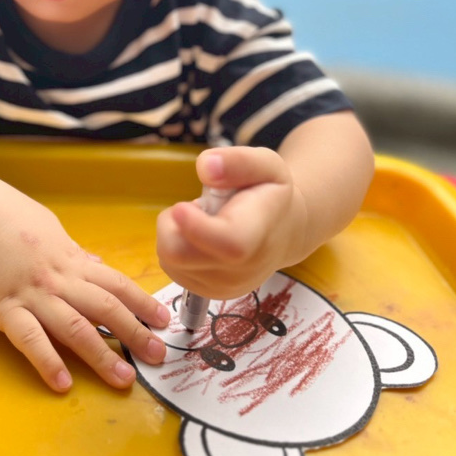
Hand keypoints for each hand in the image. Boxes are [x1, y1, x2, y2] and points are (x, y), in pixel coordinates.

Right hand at [0, 182, 169, 393]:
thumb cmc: (12, 219)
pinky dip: (48, 361)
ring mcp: (34, 296)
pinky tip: (63, 383)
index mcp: (73, 261)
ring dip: (102, 355)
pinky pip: (30, 339)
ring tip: (124, 379)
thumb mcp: (53, 230)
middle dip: (135, 333)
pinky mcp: (6, 309)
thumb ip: (75, 253)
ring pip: (75, 328)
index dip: (142, 303)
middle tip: (157, 356)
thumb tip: (97, 264)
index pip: (116, 284)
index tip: (163, 321)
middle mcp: (60, 280)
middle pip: (105, 308)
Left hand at [156, 147, 307, 300]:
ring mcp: (224, 287)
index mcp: (259, 233)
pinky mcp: (208, 293)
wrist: (284, 232)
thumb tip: (205, 166)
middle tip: (198, 205)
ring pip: (171, 259)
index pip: (229, 243)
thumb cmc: (271, 194)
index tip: (181, 207)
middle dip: (175, 222)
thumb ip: (237, 161)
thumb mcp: (265, 164)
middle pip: (182, 254)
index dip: (198, 227)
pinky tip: (200, 237)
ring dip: (175, 233)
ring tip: (204, 220)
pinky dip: (177, 247)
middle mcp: (242, 270)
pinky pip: (171, 268)